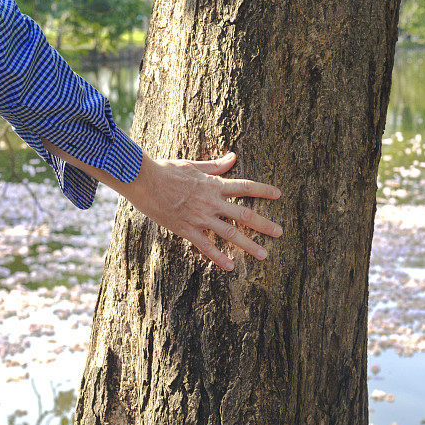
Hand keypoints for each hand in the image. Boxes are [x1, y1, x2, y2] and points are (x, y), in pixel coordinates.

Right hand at [123, 152, 281, 270]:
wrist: (144, 181)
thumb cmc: (167, 170)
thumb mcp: (194, 165)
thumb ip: (216, 165)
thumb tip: (233, 157)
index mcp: (214, 185)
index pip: (245, 187)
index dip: (263, 190)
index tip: (278, 194)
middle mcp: (211, 202)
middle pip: (244, 214)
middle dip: (264, 224)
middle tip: (280, 232)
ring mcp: (200, 217)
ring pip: (229, 233)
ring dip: (248, 245)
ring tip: (264, 255)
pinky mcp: (186, 229)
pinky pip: (206, 246)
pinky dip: (218, 257)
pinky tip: (231, 267)